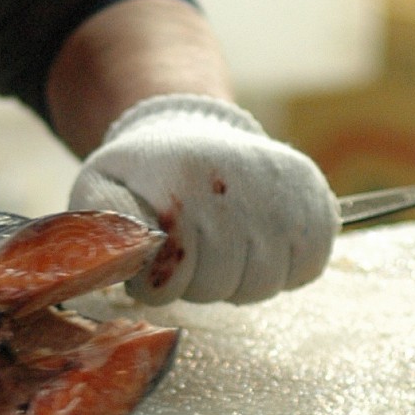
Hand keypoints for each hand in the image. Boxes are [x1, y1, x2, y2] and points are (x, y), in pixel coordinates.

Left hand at [68, 94, 337, 305]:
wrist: (191, 130)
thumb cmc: (143, 174)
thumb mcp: (100, 188)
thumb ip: (99, 229)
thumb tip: (123, 262)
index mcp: (180, 182)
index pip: (172, 276)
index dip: (159, 282)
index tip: (156, 260)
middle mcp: (238, 182)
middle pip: (220, 285)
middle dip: (198, 282)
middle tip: (191, 253)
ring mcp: (283, 189)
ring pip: (264, 284)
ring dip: (239, 279)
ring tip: (223, 247)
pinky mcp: (315, 196)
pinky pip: (306, 268)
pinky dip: (283, 268)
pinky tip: (259, 243)